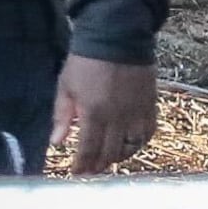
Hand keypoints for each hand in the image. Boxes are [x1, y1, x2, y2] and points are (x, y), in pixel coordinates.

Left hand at [48, 57, 156, 173]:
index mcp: (94, 113)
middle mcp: (118, 117)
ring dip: (118, 157)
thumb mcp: (66, 85)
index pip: (88, 150)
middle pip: (110, 153)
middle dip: (98, 165)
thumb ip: (62, 115)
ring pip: (131, 147)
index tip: (76, 173)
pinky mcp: (150, 105)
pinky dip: (139, 143)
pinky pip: (148, 133)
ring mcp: (137, 112)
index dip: (82, 165)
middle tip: (91, 170)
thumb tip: (56, 143)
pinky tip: (130, 145)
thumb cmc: (86, 60)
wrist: (117, 35)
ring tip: (109, 159)